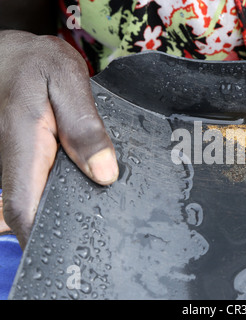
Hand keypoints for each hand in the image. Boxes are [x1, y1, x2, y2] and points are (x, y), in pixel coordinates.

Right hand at [0, 30, 118, 248]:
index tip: (69, 252)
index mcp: (24, 145)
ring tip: (101, 219)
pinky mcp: (29, 159)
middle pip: (33, 209)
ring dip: (64, 211)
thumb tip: (105, 174)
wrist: (15, 55)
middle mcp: (17, 160)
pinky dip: (64, 192)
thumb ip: (85, 128)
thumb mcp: (68, 84)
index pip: (23, 205)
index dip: (39, 235)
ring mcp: (21, 162)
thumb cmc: (40, 64)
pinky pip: (43, 184)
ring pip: (38, 198)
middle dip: (60, 228)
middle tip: (99, 237)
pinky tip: (90, 192)